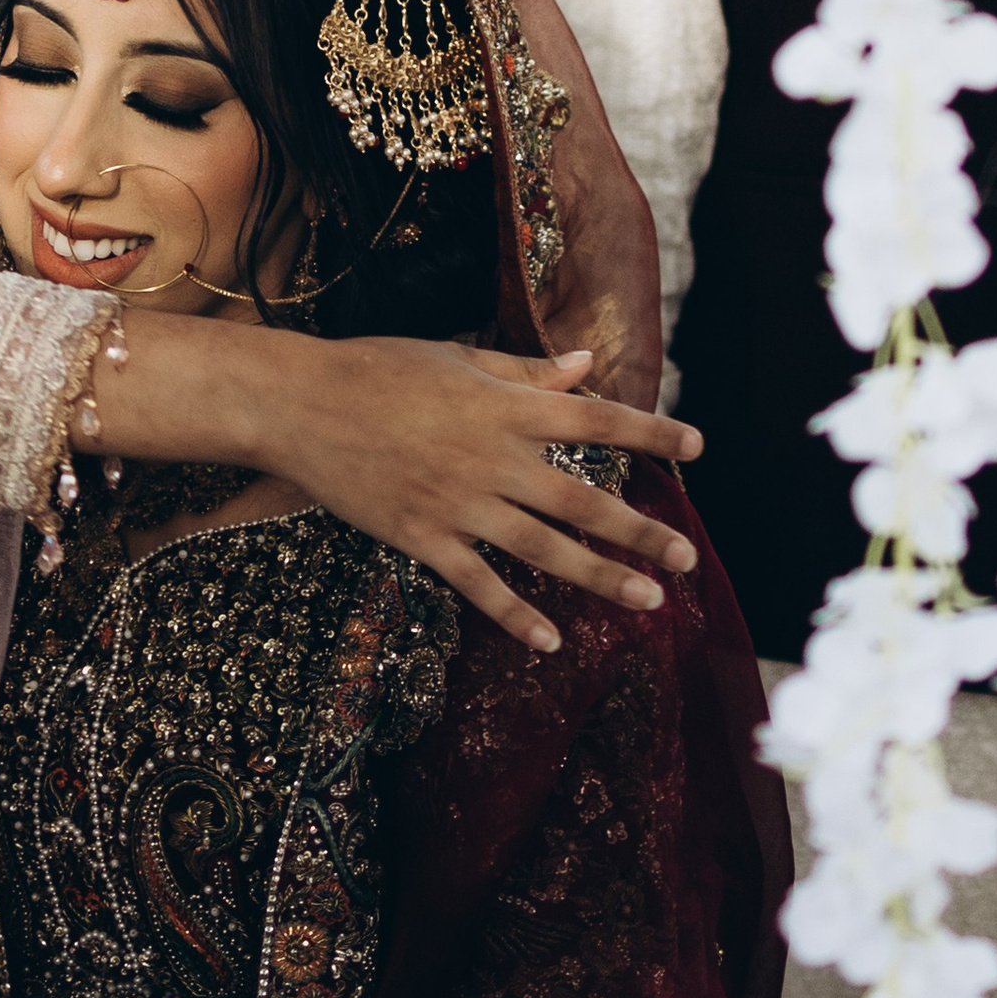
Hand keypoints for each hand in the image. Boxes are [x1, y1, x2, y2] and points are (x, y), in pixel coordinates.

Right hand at [103, 323, 703, 659]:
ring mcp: (459, 503)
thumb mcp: (457, 357)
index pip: (597, 420)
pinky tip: (549, 641)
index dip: (650, 435)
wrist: (299, 403)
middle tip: (688, 557)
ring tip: (648, 599)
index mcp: (506, 406)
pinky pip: (478, 583)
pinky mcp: (422, 536)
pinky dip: (515, 615)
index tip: (697, 447)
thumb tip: (585, 363)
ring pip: (544, 549)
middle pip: (583, 502)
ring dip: (600, 576)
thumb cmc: (377, 368)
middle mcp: (493, 458)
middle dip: (641, 531)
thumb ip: (526, 371)